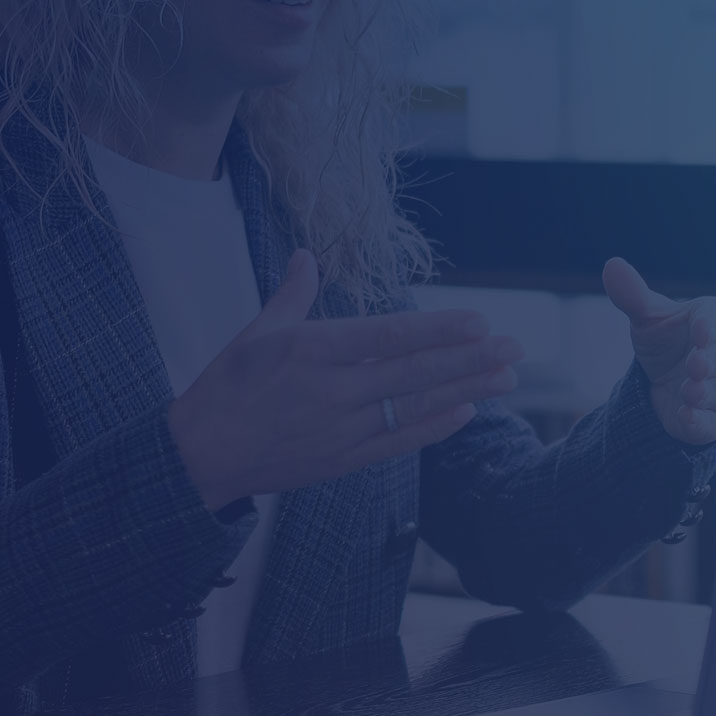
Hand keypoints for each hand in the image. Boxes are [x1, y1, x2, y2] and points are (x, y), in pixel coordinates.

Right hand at [168, 249, 522, 509]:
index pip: (387, 337)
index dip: (437, 330)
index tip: (478, 321)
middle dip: (469, 359)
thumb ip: (291, 295)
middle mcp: (332, 390)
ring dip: (465, 391)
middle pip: (414, 372)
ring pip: (414, 406)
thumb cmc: (225, 388)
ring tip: (506, 378)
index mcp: (311, 350)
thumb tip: (306, 255)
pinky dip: (434, 428)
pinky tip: (466, 412)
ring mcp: (341, 429)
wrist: (200, 457)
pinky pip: (397, 440)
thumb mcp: (254, 333)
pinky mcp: (343, 460)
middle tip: (515, 348)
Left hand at [602, 256, 715, 445]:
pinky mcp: (711, 421)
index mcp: (714, 323)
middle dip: (712, 361)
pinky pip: (711, 424)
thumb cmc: (665, 342)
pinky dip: (700, 422)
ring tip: (688, 391)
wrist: (663, 383)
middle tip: (695, 364)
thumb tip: (611, 265)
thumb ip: (633, 295)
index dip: (712, 325)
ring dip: (706, 392)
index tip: (700, 329)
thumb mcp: (647, 319)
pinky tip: (686, 417)